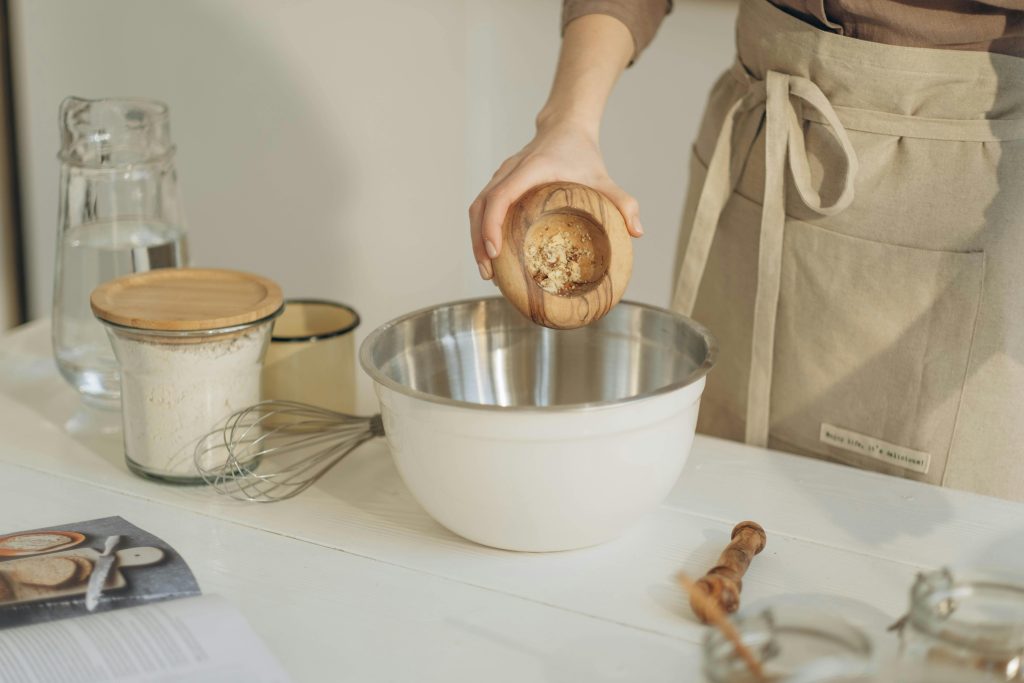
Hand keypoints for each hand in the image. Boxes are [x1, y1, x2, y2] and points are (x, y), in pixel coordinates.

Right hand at [468, 121, 642, 279]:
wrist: (565, 127)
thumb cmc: (582, 154)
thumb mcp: (603, 178)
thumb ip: (622, 202)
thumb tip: (637, 233)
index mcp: (529, 170)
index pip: (500, 196)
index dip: (492, 224)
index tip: (494, 251)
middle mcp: (508, 172)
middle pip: (479, 207)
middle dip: (479, 241)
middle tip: (488, 273)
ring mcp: (500, 177)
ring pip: (476, 208)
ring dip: (476, 239)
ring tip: (487, 271)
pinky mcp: (499, 183)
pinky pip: (483, 207)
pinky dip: (482, 230)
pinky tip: (493, 254)